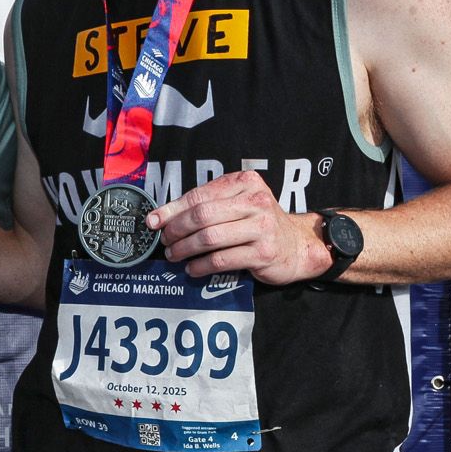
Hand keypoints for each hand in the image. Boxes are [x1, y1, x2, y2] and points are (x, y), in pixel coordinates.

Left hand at [146, 171, 327, 284]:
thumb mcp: (236, 204)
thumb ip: (205, 205)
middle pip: (202, 215)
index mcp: (246, 182)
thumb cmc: (258, 224)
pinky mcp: (263, 253)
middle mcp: (256, 201)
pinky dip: (201, 266)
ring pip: (210, 238)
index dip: (172, 209)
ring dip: (185, 249)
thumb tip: (159, 217)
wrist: (296, 246)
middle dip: (176, 230)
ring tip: (174, 255)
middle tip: (165, 241)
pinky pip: (222, 260)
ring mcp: (262, 227)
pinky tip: (192, 269)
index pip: (199, 195)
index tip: (153, 221)